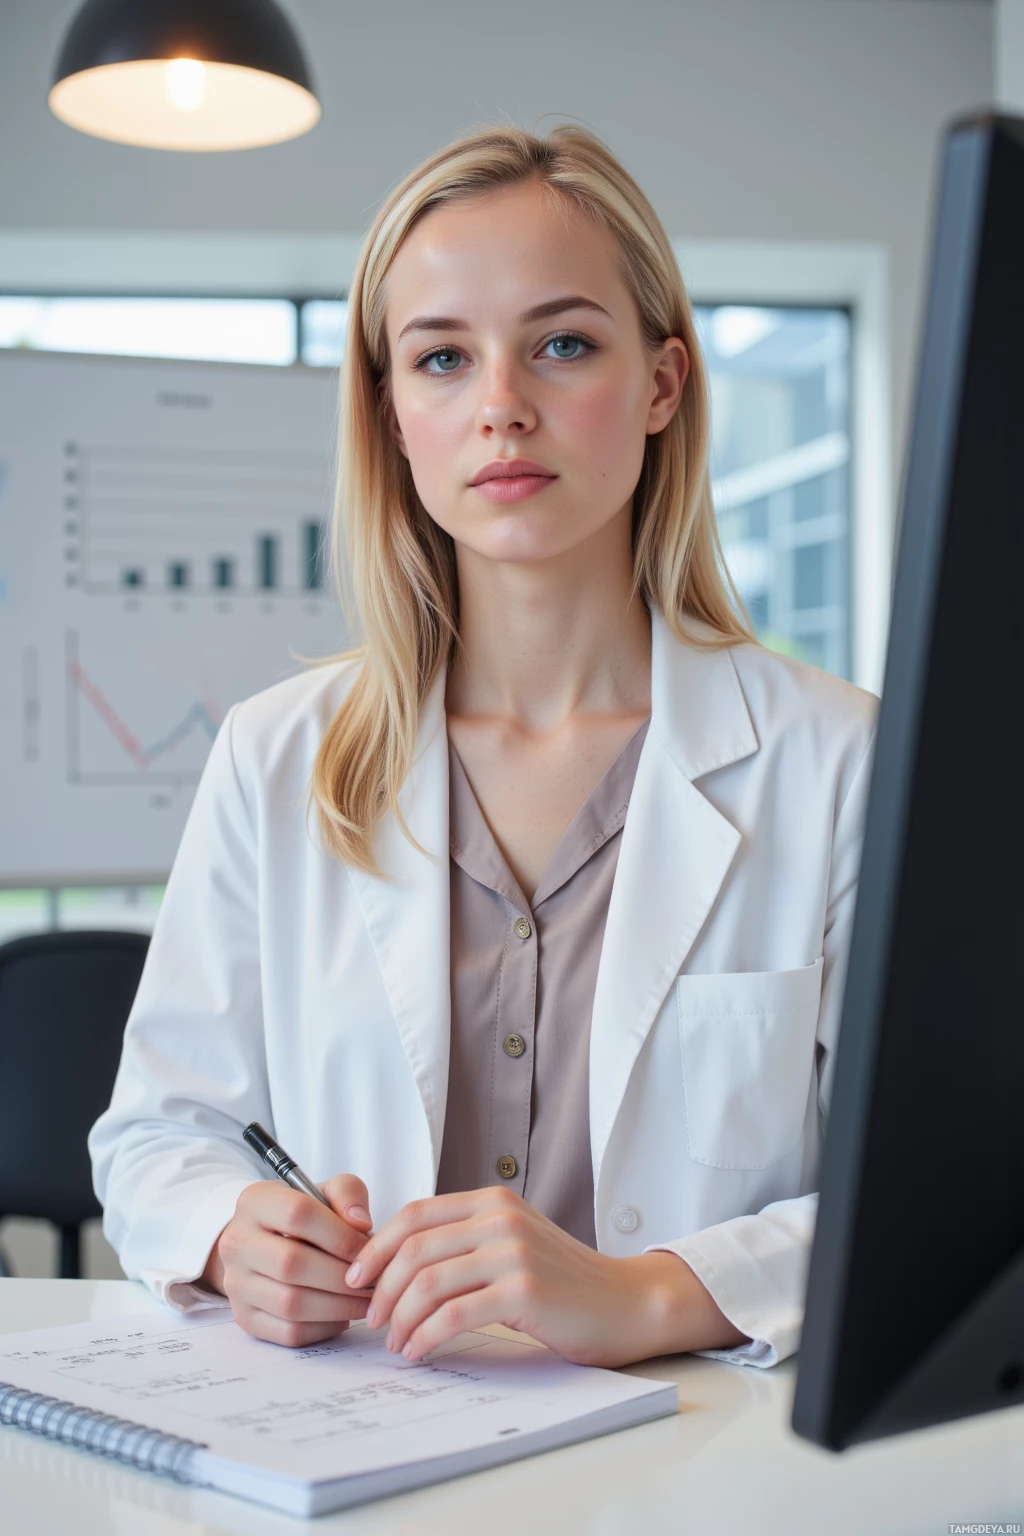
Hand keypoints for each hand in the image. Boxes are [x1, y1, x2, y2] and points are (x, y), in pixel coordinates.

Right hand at [202, 1175, 374, 1347]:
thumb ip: (347, 1194)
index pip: (298, 1214)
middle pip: (292, 1263)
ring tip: (365, 1300)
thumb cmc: (303, 1219)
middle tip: (373, 1281)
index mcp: (255, 1202)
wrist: (264, 1245)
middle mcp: (236, 1243)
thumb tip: (362, 1225)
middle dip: (342, 1276)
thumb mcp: (325, 1193)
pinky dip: (324, 1327)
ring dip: (338, 1306)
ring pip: (291, 1303)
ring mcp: (236, 1284)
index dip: (340, 1234)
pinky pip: (288, 1332)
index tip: (368, 1248)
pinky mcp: (245, 1318)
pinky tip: (343, 1315)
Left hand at [344, 1186, 749, 1367]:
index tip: (356, 1279)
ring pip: (428, 1282)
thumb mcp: (510, 1245)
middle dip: (381, 1288)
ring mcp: (513, 1251)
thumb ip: (465, 1242)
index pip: (414, 1214)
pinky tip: (419, 1351)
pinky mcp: (524, 1290)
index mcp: (491, 1201)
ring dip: (400, 1318)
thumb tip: (397, 1266)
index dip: (376, 1247)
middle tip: (373, 1320)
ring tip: (396, 1343)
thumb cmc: (563, 1283)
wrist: (625, 1302)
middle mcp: (500, 1218)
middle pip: (414, 1248)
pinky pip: (454, 1314)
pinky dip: (426, 1335)